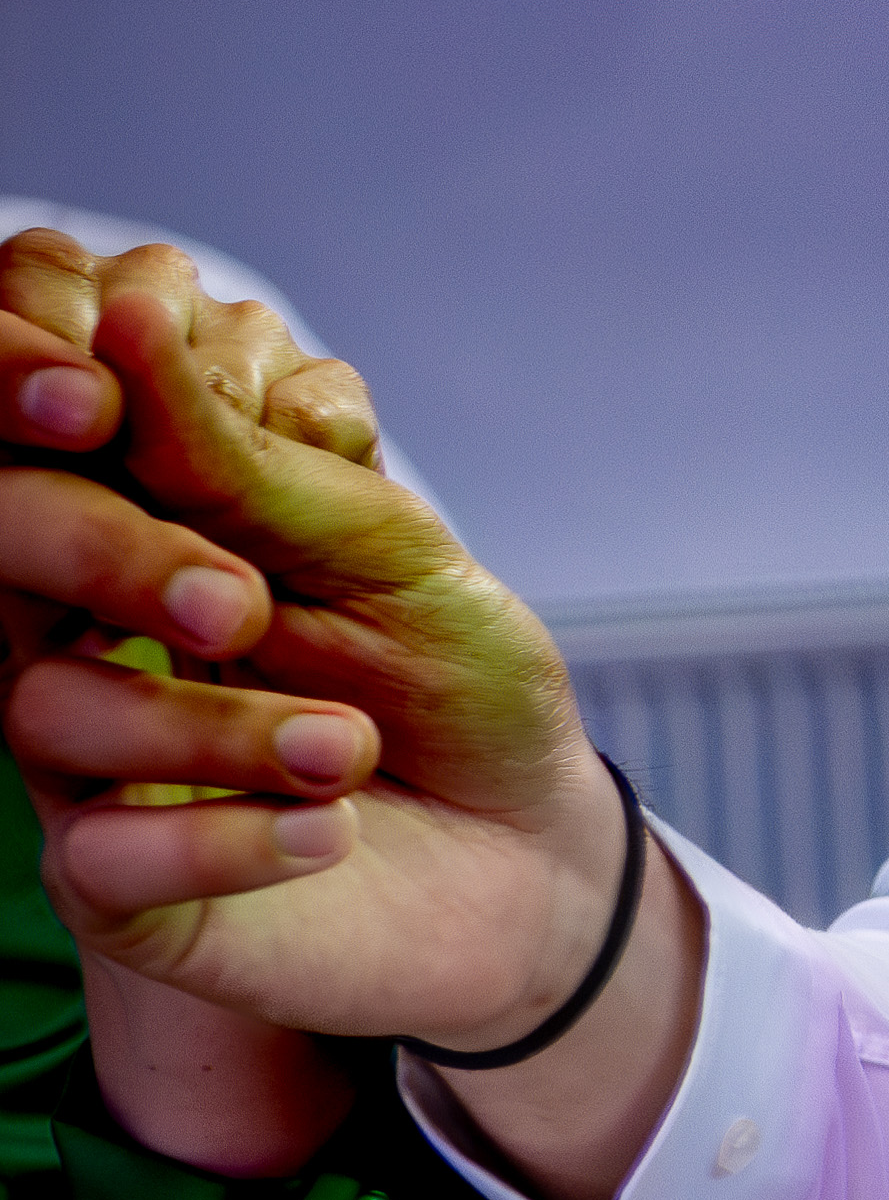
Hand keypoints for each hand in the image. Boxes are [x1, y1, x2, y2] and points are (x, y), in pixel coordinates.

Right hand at [2, 269, 628, 1061]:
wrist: (524, 847)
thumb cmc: (445, 674)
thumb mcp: (384, 546)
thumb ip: (253, 458)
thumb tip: (133, 317)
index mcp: (141, 514)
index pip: (33, 430)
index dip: (37, 392)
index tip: (110, 403)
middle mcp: (80, 624)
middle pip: (2, 547)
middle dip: (102, 551)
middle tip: (243, 602)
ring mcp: (83, 754)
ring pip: (46, 705)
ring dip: (213, 724)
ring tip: (348, 745)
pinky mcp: (111, 882)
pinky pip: (100, 854)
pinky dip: (225, 837)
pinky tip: (324, 831)